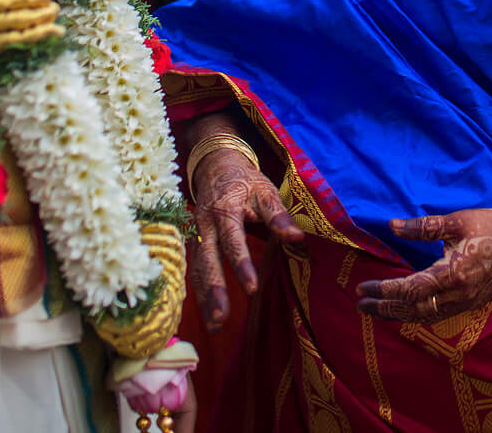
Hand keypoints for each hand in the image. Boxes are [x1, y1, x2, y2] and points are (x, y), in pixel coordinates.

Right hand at [188, 146, 303, 325]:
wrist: (215, 166)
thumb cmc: (245, 180)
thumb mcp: (265, 190)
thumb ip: (278, 216)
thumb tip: (297, 238)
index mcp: (225, 210)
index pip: (233, 241)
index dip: (241, 265)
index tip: (252, 288)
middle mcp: (205, 224)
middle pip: (208, 260)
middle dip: (214, 290)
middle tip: (222, 317)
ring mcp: (196, 234)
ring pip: (197, 269)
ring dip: (205, 298)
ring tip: (215, 325)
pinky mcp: (194, 243)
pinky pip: (194, 270)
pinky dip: (200, 292)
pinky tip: (208, 313)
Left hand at [355, 206, 491, 322]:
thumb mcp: (457, 220)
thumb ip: (423, 227)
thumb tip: (392, 226)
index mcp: (454, 273)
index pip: (410, 290)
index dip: (384, 291)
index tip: (363, 288)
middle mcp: (459, 294)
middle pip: (413, 309)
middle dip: (384, 308)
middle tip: (360, 303)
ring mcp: (466, 302)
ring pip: (425, 315)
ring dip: (398, 314)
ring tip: (376, 309)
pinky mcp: (471, 303)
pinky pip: (438, 315)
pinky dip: (416, 314)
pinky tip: (404, 308)